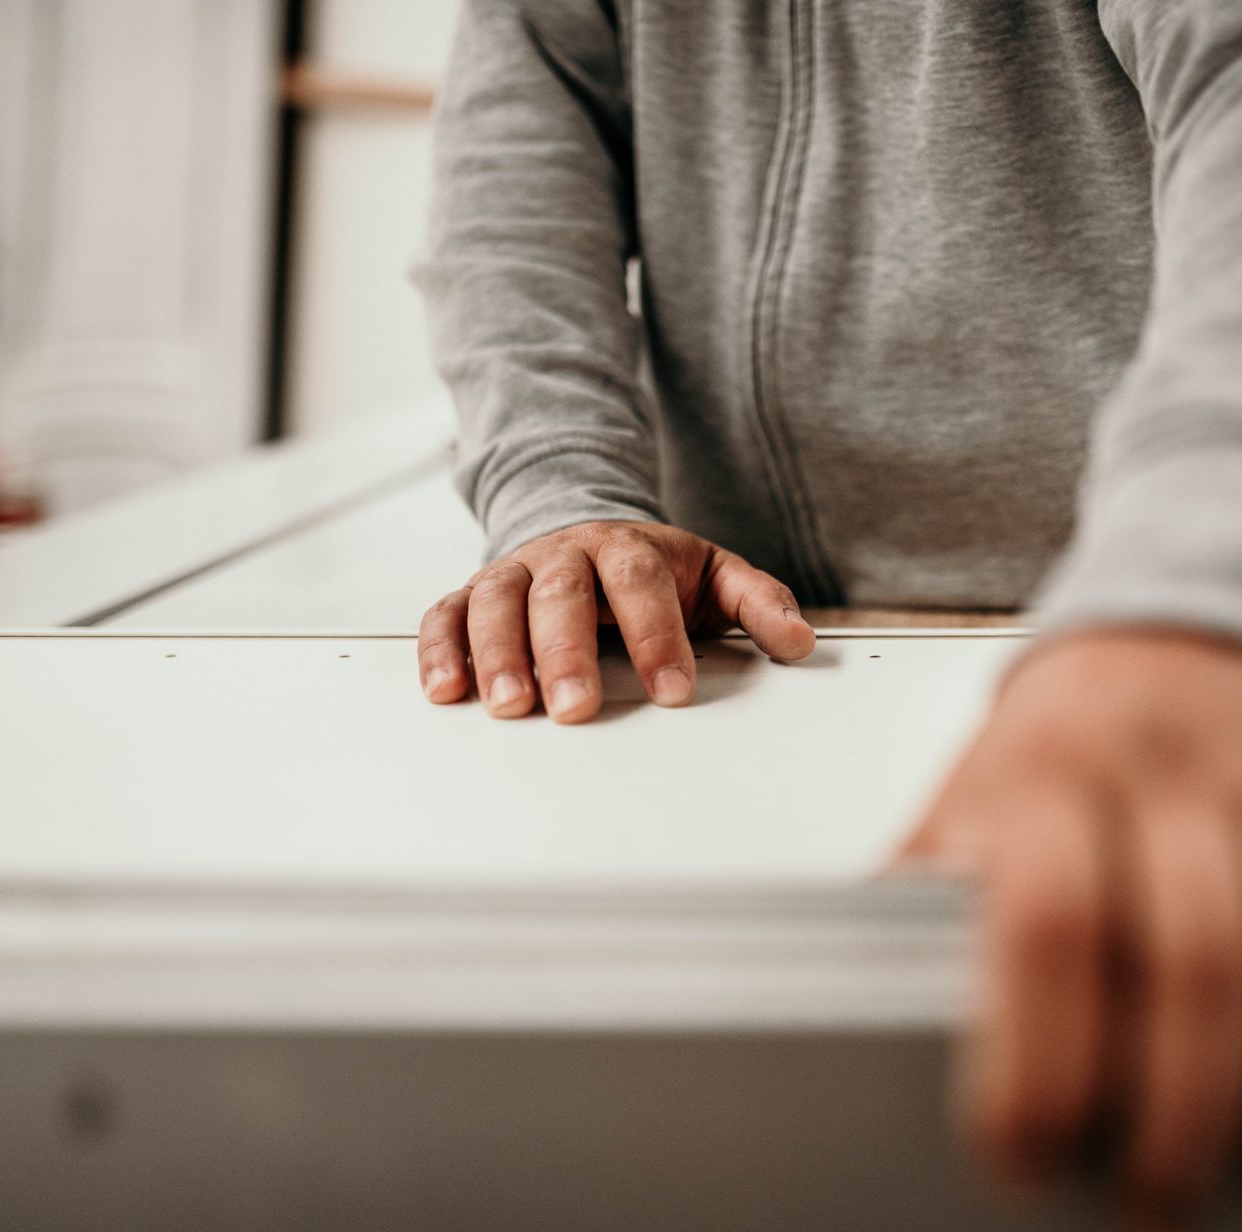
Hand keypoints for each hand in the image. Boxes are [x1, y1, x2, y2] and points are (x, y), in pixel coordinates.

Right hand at [419, 520, 815, 721]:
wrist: (588, 534)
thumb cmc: (653, 572)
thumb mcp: (713, 577)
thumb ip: (757, 603)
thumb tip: (800, 641)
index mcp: (627, 547)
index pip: (639, 584)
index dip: (656, 635)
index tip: (674, 690)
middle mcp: (563, 555)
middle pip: (561, 593)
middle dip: (565, 651)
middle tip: (575, 707)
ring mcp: (514, 574)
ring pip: (496, 603)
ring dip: (498, 655)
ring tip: (509, 706)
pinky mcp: (474, 596)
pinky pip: (446, 616)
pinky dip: (441, 650)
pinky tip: (447, 691)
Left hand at [898, 628, 1241, 1217]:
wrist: (1194, 606)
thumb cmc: (1072, 736)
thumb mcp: (972, 793)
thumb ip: (929, 896)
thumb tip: (832, 1004)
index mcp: (1049, 771)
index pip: (1051, 919)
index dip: (1046, 1056)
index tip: (1029, 1154)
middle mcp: (1180, 764)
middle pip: (1205, 951)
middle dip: (1188, 1107)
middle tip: (1163, 1198)